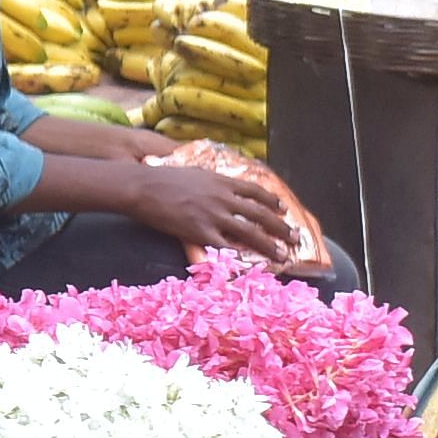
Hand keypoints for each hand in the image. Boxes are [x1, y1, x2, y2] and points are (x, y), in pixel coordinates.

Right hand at [127, 155, 302, 261]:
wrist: (142, 187)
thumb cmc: (163, 178)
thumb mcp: (195, 172)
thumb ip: (214, 181)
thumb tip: (224, 186)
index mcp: (222, 181)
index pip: (255, 191)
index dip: (272, 201)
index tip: (283, 209)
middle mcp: (224, 198)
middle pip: (260, 214)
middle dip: (281, 227)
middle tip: (295, 237)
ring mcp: (213, 215)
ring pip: (250, 232)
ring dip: (269, 245)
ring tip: (283, 256)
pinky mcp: (200, 231)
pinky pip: (225, 248)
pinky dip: (239, 258)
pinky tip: (250, 265)